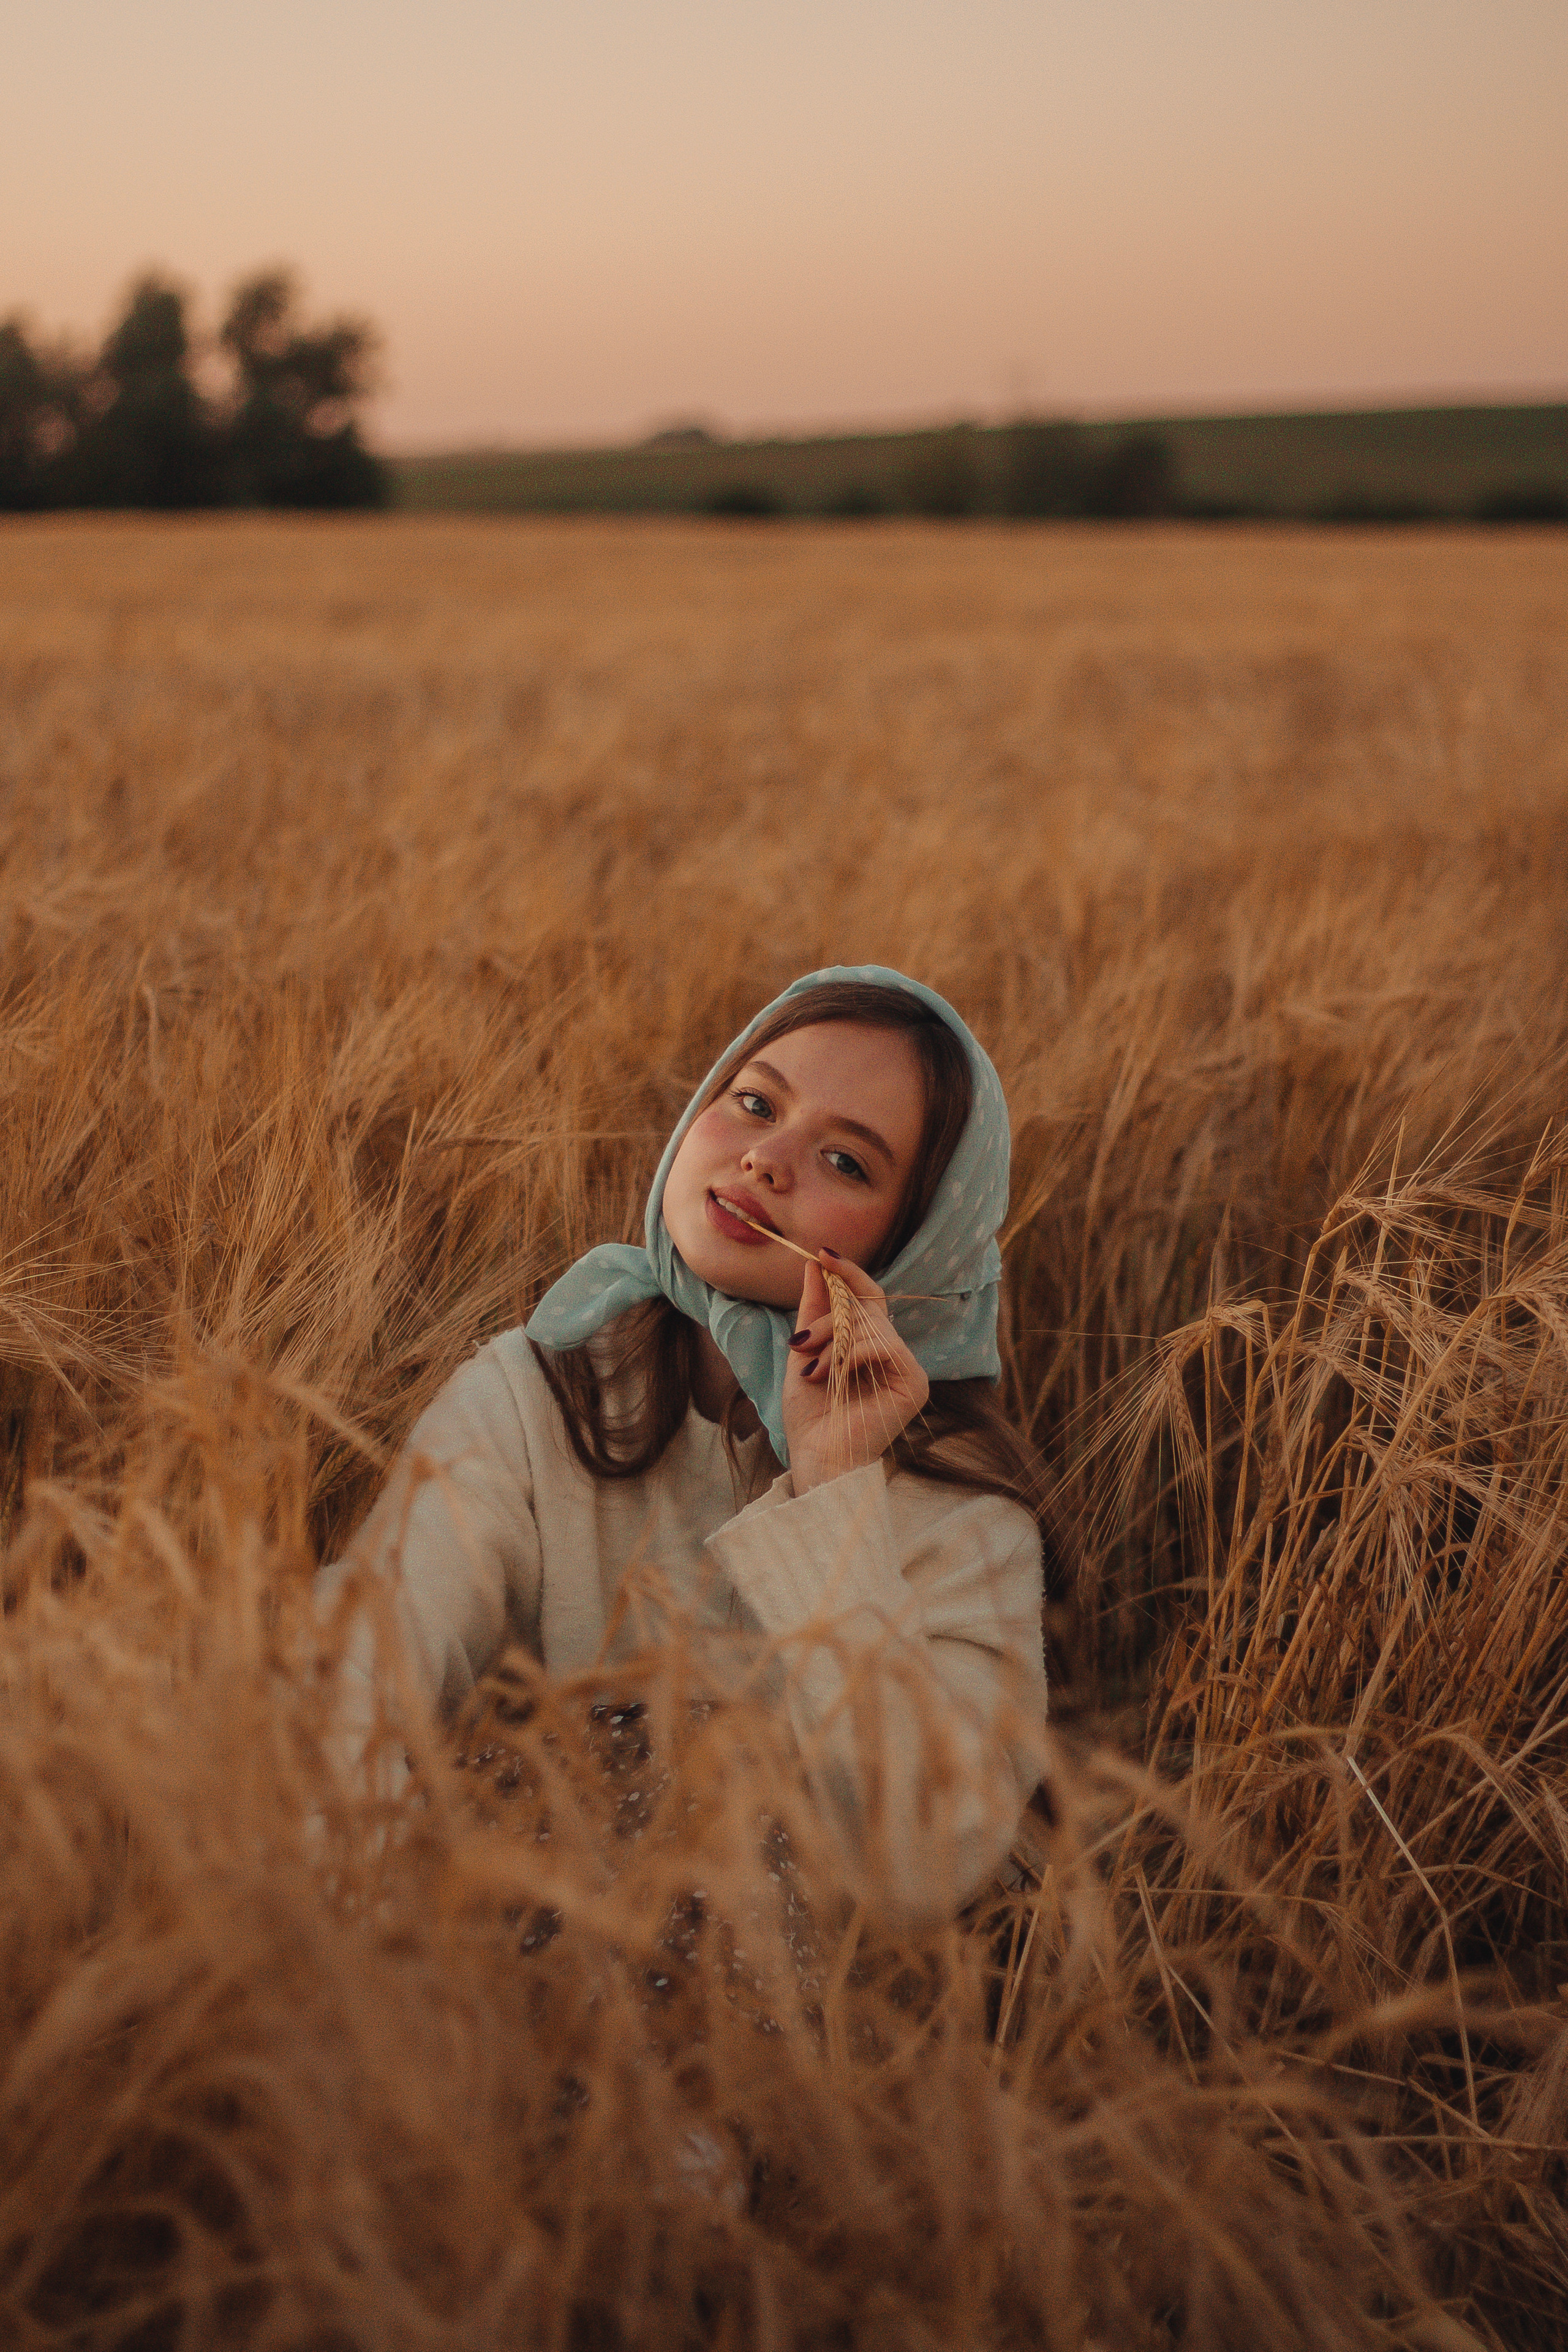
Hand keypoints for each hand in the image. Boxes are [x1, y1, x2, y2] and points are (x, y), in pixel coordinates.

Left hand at [782, 1253, 929, 1494]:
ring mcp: (906, 1368)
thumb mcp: (803, 1355)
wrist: (818, 1458)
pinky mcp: (914, 1383)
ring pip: (871, 1325)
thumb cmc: (810, 1417)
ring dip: (832, 1343)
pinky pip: (883, 1346)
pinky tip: (829, 1376)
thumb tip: (814, 1266)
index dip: (848, 1274)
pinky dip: (850, 1355)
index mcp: (870, 1347)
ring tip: (811, 1371)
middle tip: (799, 1342)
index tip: (821, 1254)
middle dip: (828, 1319)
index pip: (868, 1298)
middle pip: (867, 1307)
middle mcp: (892, 1355)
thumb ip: (812, 1312)